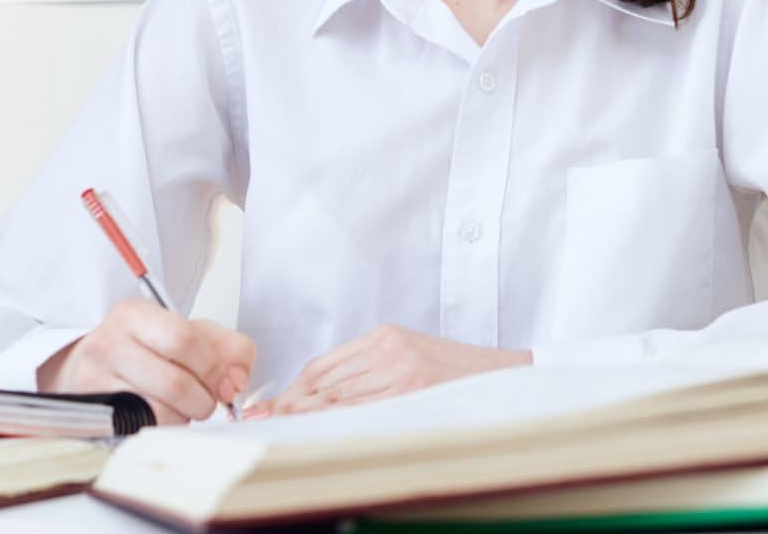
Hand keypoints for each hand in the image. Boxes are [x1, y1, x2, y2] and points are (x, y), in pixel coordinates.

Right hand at [40, 299, 256, 425]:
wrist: (91, 368)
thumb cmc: (145, 350)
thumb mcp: (189, 334)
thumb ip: (227, 348)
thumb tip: (238, 380)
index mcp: (134, 313)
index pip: (183, 339)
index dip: (213, 368)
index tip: (226, 384)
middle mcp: (108, 343)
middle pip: (175, 382)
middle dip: (203, 400)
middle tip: (207, 402)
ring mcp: (95, 380)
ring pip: (161, 412)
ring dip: (183, 417)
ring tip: (180, 406)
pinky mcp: (93, 414)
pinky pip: (144, 429)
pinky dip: (163, 427)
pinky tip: (160, 414)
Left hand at [266, 325, 526, 413]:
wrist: (507, 376)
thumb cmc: (459, 371)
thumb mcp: (411, 354)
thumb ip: (373, 366)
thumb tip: (326, 394)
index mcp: (385, 337)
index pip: (324, 366)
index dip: (293, 388)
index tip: (270, 405)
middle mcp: (388, 350)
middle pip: (325, 382)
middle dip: (290, 403)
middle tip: (261, 419)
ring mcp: (401, 370)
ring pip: (340, 397)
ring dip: (305, 414)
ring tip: (278, 428)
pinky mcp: (414, 389)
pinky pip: (366, 410)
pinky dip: (337, 421)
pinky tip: (318, 431)